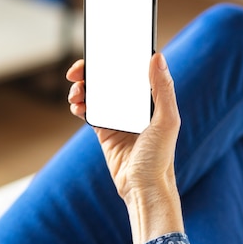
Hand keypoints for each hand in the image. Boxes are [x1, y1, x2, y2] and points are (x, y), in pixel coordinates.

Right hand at [67, 53, 183, 243]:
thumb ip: (163, 89)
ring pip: (96, 94)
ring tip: (75, 94)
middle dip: (90, 73)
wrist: (143, 189)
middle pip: (108, 80)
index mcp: (151, 99)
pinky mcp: (105, 132)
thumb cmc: (160, 158)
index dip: (113, 58)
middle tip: (76, 72)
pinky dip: (80, 106)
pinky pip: (89, 113)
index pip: (130, 70)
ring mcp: (118, 118)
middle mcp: (133, 106)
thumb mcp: (166, 121)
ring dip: (82, 89)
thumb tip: (157, 57)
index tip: (98, 54)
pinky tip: (77, 106)